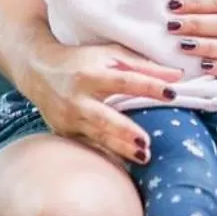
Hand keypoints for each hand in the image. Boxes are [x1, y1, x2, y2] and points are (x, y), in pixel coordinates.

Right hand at [25, 40, 183, 165]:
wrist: (39, 70)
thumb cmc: (82, 60)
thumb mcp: (109, 54)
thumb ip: (142, 65)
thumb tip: (177, 76)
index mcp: (90, 73)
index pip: (125, 80)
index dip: (149, 86)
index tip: (172, 93)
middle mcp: (77, 97)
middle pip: (104, 116)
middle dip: (125, 131)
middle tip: (147, 143)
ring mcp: (68, 117)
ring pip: (96, 135)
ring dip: (120, 147)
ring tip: (144, 155)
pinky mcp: (64, 131)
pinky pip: (88, 144)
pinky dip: (107, 152)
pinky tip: (124, 161)